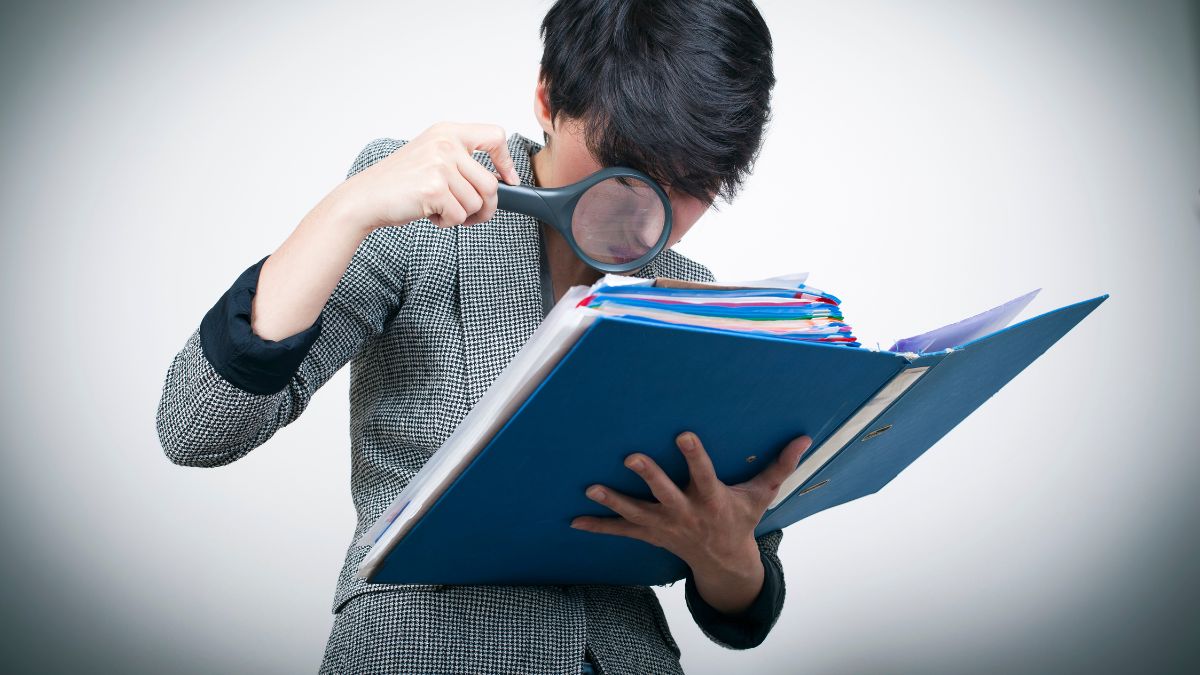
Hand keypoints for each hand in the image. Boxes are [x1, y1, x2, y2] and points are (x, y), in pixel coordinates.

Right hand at [339, 121, 521, 230]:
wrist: (365, 198)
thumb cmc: (398, 183)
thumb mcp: (431, 158)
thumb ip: (461, 162)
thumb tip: (500, 182)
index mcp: (447, 132)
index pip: (494, 136)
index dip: (506, 161)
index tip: (508, 180)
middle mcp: (445, 144)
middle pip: (490, 183)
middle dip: (484, 206)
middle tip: (469, 213)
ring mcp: (440, 165)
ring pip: (477, 203)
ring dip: (462, 215)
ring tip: (440, 209)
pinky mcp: (434, 188)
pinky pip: (460, 216)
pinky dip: (448, 223)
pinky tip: (430, 213)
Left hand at [570, 431, 811, 609]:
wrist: (723, 563)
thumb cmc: (740, 520)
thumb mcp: (761, 495)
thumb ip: (780, 466)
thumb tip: (804, 438)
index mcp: (712, 499)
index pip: (702, 474)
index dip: (693, 455)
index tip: (682, 434)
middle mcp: (686, 513)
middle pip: (665, 493)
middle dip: (648, 476)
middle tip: (631, 456)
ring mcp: (665, 526)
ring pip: (637, 512)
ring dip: (613, 501)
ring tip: (591, 488)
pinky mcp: (650, 534)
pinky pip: (621, 531)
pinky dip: (598, 526)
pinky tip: (575, 520)